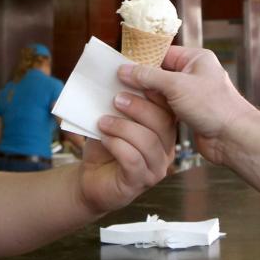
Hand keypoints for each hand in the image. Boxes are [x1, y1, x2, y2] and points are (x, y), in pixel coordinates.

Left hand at [83, 86, 177, 213]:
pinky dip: (117, 145)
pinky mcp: (139, 181)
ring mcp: (155, 168)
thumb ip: (120, 105)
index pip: (169, 109)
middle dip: (139, 107)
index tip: (135, 78)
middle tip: (116, 99)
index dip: (155, 93)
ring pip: (148, 142)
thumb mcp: (114, 120)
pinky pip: (133, 160)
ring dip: (123, 127)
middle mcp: (166, 150)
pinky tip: (105, 139)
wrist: (90, 180)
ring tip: (103, 121)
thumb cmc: (105, 148)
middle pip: (163, 123)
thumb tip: (119, 78)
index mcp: (164, 132)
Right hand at [117, 47, 258, 163]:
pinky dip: (153, 111)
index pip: (162, 53)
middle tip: (117, 86)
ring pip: (160, 93)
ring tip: (122, 100)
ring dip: (146, 98)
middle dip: (141, 81)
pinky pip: (165, 108)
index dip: (142, 60)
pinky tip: (137, 115)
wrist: (233, 138)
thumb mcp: (177, 86)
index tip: (121, 67)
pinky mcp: (188, 114)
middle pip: (159, 73)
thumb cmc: (214, 107)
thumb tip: (124, 70)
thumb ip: (149, 76)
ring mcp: (191, 95)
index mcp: (196, 59)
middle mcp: (193, 74)